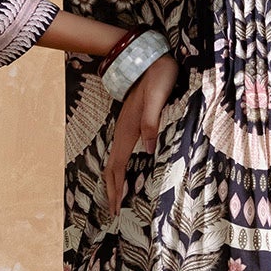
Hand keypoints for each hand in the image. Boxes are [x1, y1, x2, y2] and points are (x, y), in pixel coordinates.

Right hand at [102, 50, 180, 217]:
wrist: (151, 58)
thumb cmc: (158, 76)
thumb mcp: (158, 96)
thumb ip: (152, 121)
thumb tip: (149, 149)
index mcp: (128, 129)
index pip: (117, 166)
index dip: (115, 188)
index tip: (115, 209)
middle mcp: (124, 131)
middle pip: (112, 167)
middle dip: (112, 190)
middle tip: (114, 212)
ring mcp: (127, 127)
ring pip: (116, 160)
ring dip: (115, 181)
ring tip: (118, 199)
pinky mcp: (132, 124)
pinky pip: (123, 153)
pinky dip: (121, 169)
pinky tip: (128, 173)